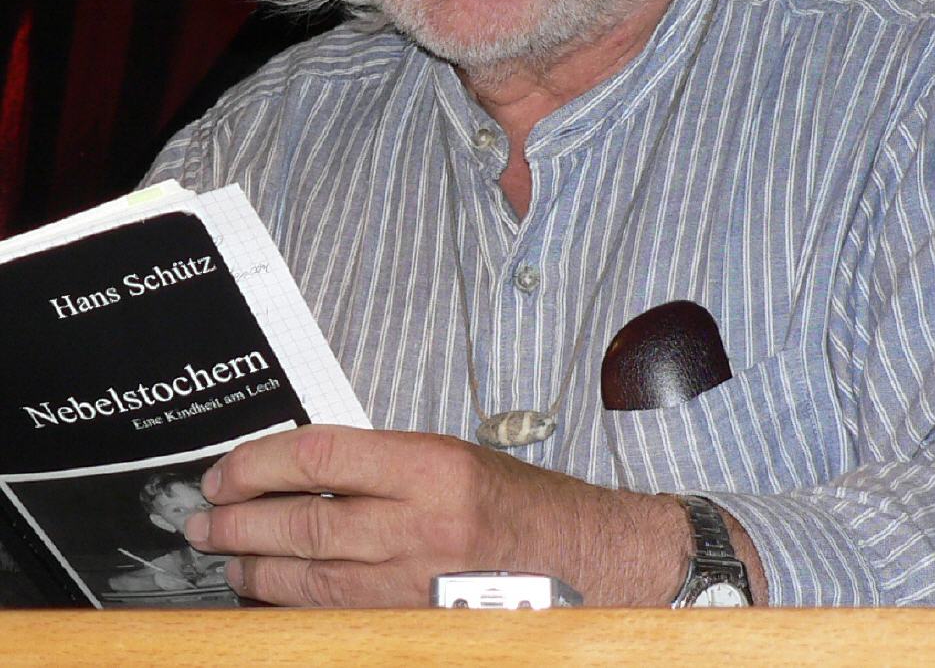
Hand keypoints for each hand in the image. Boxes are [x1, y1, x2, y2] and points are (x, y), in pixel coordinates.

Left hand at [184, 424, 694, 607]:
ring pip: (308, 576)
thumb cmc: (518, 504)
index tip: (225, 469)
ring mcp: (413, 586)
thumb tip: (300, 473)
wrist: (585, 563)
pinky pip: (332, 617)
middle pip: (304, 520)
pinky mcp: (411, 627)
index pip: (320, 454)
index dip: (259, 462)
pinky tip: (265, 592)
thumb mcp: (451, 458)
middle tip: (201, 516)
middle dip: (239, 518)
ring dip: (253, 564)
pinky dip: (290, 603)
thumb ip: (380, 464)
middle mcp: (418, 525)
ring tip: (222, 554)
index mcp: (430, 466)